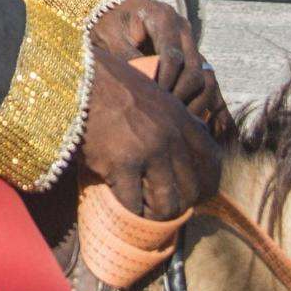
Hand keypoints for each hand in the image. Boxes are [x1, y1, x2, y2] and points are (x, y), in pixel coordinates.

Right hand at [79, 44, 224, 219]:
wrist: (78, 77)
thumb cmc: (110, 87)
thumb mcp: (154, 97)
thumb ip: (173, 122)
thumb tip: (186, 149)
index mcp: (181, 119)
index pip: (212, 163)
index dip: (206, 186)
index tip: (194, 196)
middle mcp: (170, 137)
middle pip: (192, 190)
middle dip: (179, 205)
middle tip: (162, 205)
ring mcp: (148, 151)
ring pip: (168, 204)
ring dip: (156, 213)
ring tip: (144, 209)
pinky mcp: (120, 164)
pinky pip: (135, 204)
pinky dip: (130, 210)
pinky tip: (123, 204)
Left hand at [91, 0, 226, 136]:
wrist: (113, 9)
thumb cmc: (107, 21)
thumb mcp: (108, 35)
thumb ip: (125, 56)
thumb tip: (141, 87)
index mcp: (164, 18)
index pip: (173, 57)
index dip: (165, 83)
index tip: (153, 104)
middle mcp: (183, 29)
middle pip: (194, 69)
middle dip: (181, 95)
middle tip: (165, 119)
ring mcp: (190, 43)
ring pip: (204, 77)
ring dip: (194, 101)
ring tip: (177, 122)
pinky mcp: (191, 57)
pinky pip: (204, 82)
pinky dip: (202, 101)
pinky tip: (196, 121)